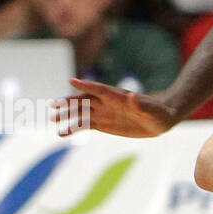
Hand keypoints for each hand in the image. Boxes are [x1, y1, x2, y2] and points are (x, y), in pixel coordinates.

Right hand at [51, 79, 177, 137]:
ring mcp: (103, 112)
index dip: (87, 85)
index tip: (72, 81)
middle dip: (69, 102)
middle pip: (84, 100)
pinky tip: (62, 133)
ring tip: (53, 120)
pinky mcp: (103, 124)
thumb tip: (132, 97)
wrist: (159, 121)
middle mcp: (107, 102)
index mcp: (118, 96)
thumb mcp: (153, 111)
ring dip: (67, 115)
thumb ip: (142, 105)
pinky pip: (85, 125)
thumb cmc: (159, 114)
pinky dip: (73, 128)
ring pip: (81, 112)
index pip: (99, 89)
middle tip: (54, 105)